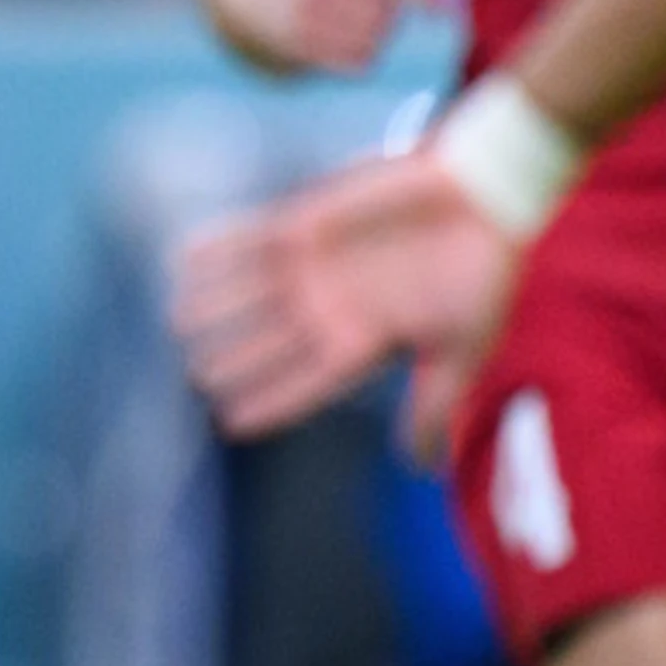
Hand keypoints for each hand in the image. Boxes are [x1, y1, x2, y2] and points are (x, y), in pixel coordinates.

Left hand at [170, 147, 521, 466]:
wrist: (486, 198)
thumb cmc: (484, 275)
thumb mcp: (463, 347)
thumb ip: (433, 401)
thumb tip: (418, 468)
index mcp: (362, 344)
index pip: (306, 383)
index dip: (270, 401)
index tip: (231, 423)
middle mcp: (329, 309)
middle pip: (269, 342)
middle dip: (234, 358)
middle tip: (198, 377)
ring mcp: (314, 267)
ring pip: (251, 292)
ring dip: (216, 303)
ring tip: (179, 320)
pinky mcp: (307, 224)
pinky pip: (251, 237)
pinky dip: (220, 245)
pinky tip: (185, 257)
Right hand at [280, 0, 443, 71]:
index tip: (447, 8)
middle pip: (390, 12)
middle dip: (386, 8)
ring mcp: (312, 21)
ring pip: (378, 38)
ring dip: (375, 31)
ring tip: (352, 17)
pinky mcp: (309, 50)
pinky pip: (363, 61)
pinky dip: (363, 53)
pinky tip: (344, 37)